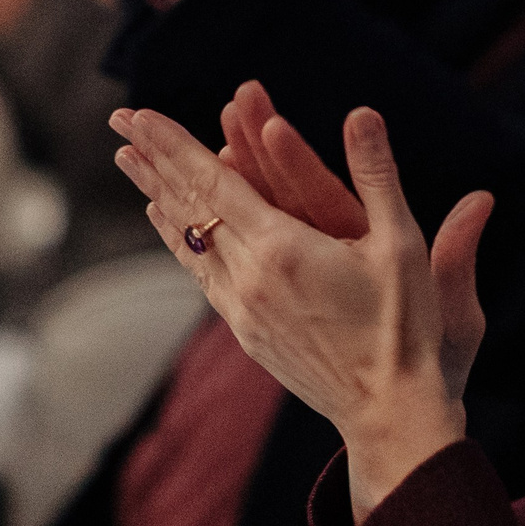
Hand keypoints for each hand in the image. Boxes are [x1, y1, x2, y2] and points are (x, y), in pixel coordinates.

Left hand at [112, 101, 491, 515]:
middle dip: (153, 158)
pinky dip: (179, 239)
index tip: (141, 115)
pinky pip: (200, 273)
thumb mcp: (400, 244)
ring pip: (188, 240)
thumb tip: (363, 112)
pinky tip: (168, 222)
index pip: (213, 183)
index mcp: (284, 250)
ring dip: (158, 195)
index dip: (174, 145)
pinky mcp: (246, 332)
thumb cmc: (404, 329)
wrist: (389, 413)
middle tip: (120, 120)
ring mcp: (243, 309)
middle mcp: (250, 278)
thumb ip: (377, 173)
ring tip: (128, 162)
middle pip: (189, 207)